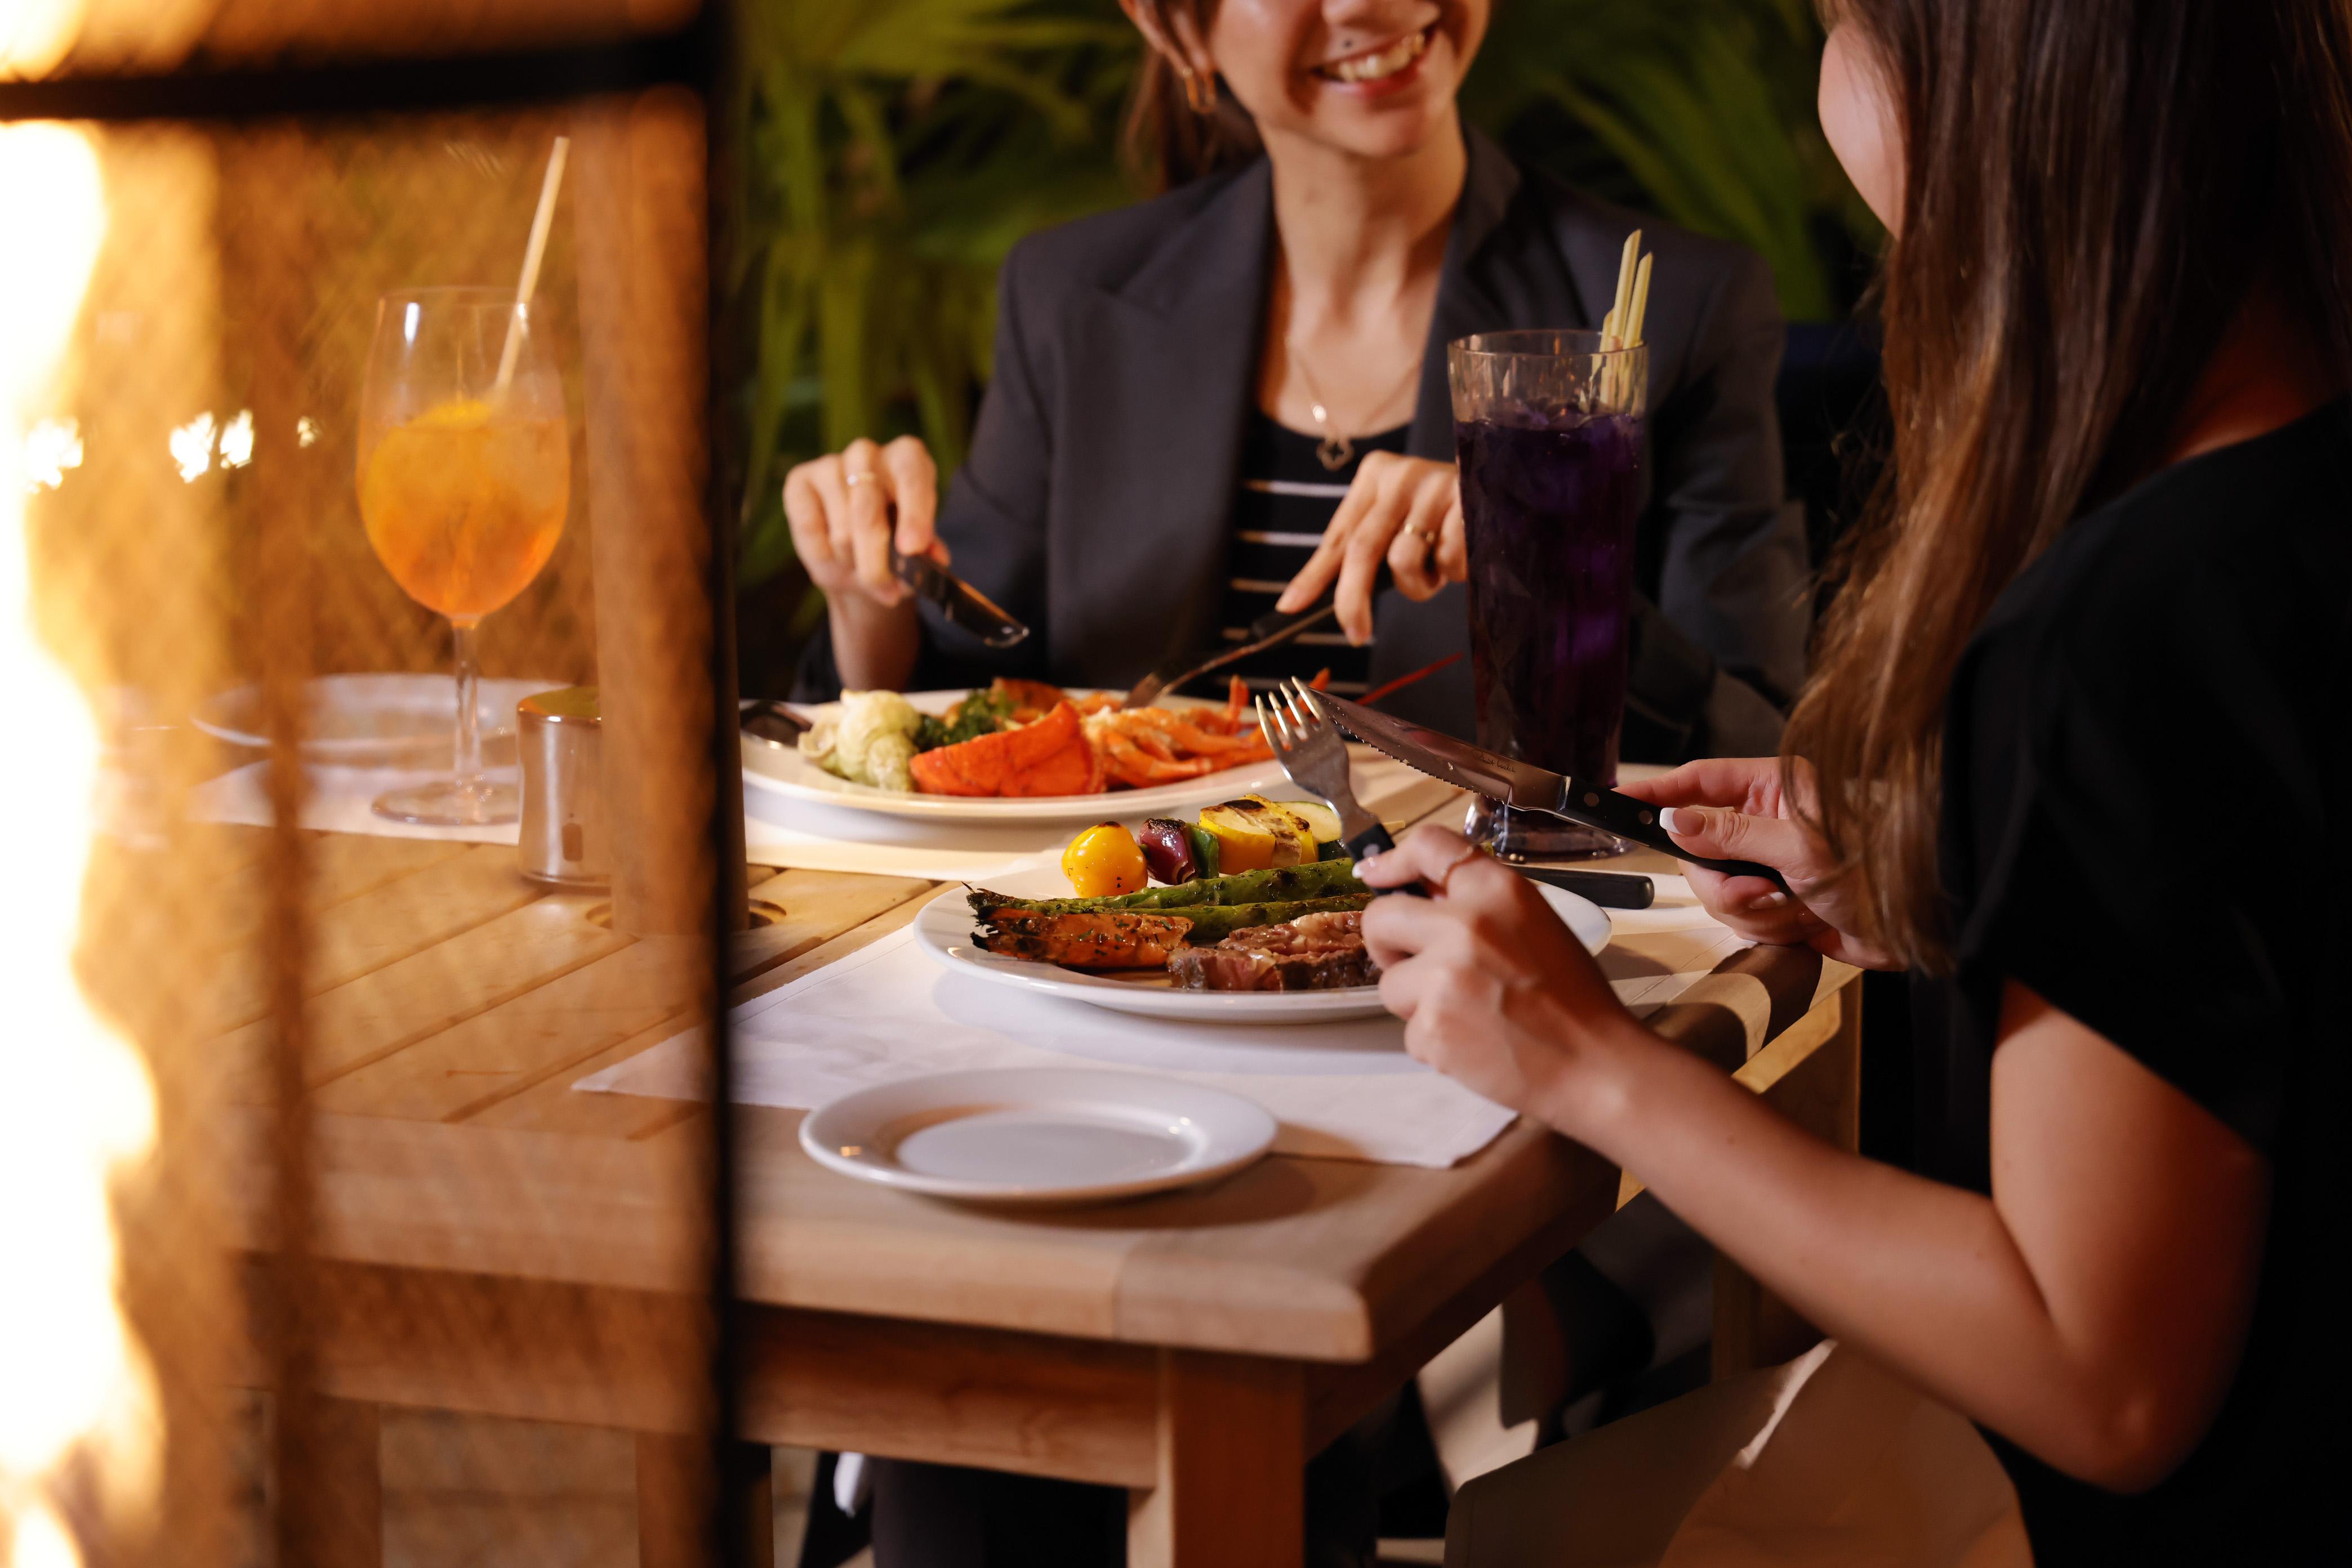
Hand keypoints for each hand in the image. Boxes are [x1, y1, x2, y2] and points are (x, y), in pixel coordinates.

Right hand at [782, 435, 943, 612]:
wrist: (856, 558)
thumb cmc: (894, 545)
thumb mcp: (917, 552)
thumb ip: (927, 553)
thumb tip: (935, 558)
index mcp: (907, 459)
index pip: (912, 476)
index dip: (914, 513)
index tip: (912, 548)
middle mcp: (867, 454)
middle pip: (867, 511)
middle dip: (876, 560)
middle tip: (886, 590)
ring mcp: (829, 464)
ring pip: (840, 530)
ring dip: (851, 563)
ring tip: (860, 569)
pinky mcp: (799, 480)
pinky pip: (809, 529)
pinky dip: (823, 558)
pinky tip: (834, 557)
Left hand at [1273, 454, 1463, 644]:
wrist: (1500, 490)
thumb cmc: (1437, 517)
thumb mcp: (1394, 522)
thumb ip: (1358, 551)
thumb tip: (1301, 602)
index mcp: (1375, 476)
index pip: (1337, 536)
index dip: (1312, 576)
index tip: (1290, 608)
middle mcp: (1402, 475)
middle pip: (1362, 549)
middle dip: (1353, 599)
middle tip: (1355, 633)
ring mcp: (1436, 486)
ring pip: (1406, 563)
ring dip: (1420, 584)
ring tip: (1435, 569)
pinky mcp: (1469, 503)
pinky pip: (1447, 563)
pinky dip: (1453, 572)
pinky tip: (1462, 551)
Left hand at [1356, 826, 1646, 1131]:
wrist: (1595, 1064)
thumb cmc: (1573, 998)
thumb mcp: (1535, 924)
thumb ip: (1479, 905)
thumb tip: (1422, 897)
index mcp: (1496, 890)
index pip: (1427, 845)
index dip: (1392, 861)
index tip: (1374, 874)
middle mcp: (1465, 924)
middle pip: (1380, 917)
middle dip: (1388, 943)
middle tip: (1415, 965)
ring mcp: (1443, 976)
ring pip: (1390, 983)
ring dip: (1416, 1002)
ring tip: (1469, 1014)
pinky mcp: (1432, 1027)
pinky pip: (1408, 1032)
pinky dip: (1434, 1042)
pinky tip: (1476, 1043)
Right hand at [1618, 758, 1899, 969]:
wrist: (1913, 930)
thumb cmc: (1874, 874)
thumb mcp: (1799, 848)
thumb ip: (1732, 833)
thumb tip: (1676, 821)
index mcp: (1774, 787)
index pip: (1700, 780)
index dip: (1658, 791)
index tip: (1618, 800)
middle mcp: (1766, 821)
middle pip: (1699, 849)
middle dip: (1728, 884)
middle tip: (1762, 893)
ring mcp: (1767, 863)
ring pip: (1717, 891)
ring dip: (1756, 911)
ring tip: (1798, 908)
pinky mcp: (1774, 901)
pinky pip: (1740, 919)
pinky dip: (1770, 928)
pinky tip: (1805, 923)